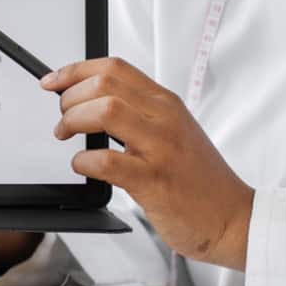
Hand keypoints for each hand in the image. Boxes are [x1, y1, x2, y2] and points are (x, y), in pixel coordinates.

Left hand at [42, 58, 253, 269]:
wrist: (232, 218)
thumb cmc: (199, 179)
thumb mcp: (174, 132)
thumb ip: (139, 114)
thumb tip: (91, 102)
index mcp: (166, 103)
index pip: (114, 67)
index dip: (75, 70)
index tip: (52, 81)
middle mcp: (165, 118)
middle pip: (104, 84)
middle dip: (70, 97)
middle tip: (62, 119)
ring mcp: (161, 148)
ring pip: (105, 111)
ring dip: (74, 121)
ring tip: (67, 136)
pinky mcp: (154, 181)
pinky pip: (107, 161)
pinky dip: (84, 161)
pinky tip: (83, 166)